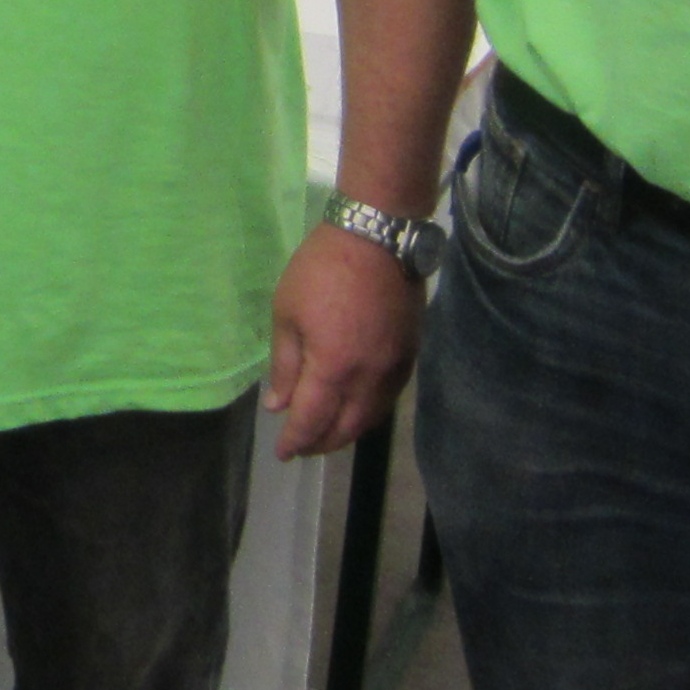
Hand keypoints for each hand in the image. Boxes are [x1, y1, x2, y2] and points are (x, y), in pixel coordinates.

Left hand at [265, 218, 424, 458]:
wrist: (378, 236)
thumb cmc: (321, 269)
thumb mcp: (287, 312)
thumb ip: (285, 365)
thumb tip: (279, 405)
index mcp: (333, 367)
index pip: (312, 420)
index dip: (296, 441)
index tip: (282, 454)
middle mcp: (368, 377)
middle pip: (346, 428)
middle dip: (321, 443)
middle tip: (302, 447)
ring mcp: (394, 367)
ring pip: (371, 417)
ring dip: (347, 432)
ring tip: (326, 434)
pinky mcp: (410, 355)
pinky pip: (389, 398)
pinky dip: (369, 413)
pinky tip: (355, 409)